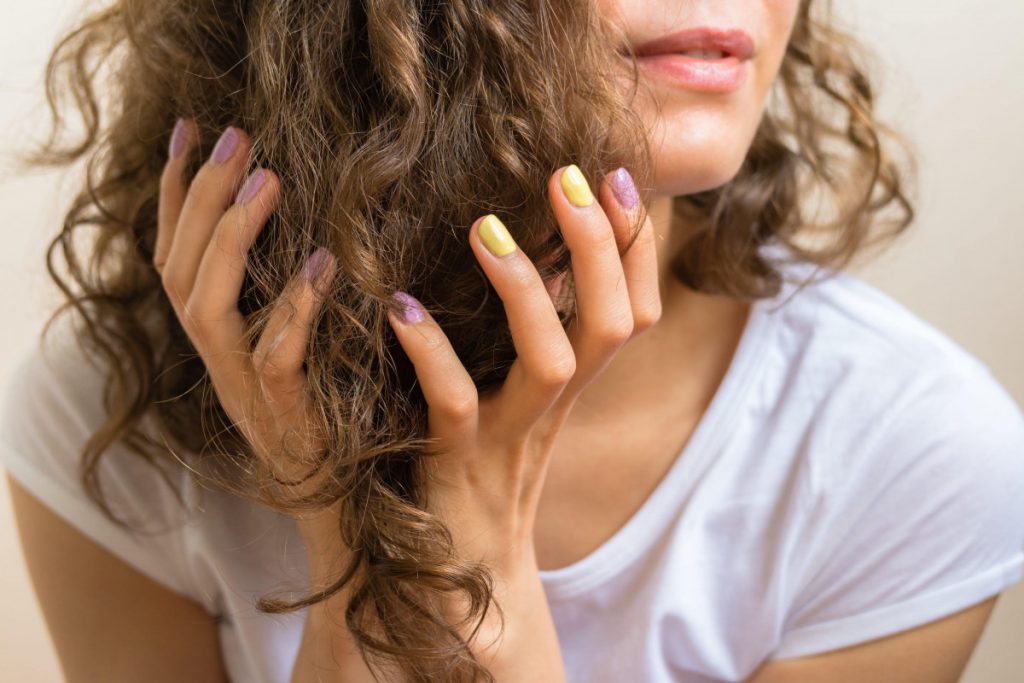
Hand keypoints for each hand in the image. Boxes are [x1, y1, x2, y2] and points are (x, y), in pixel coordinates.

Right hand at [153, 120, 338, 508]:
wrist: (351, 502)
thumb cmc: (339, 412)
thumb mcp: (305, 342)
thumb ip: (292, 291)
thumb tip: (313, 218)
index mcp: (218, 339)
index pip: (176, 255)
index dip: (175, 194)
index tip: (189, 130)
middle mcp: (217, 361)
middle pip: (180, 269)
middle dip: (200, 197)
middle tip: (233, 135)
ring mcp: (244, 390)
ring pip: (207, 307)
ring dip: (233, 239)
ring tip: (267, 179)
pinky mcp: (286, 415)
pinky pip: (276, 356)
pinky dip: (296, 307)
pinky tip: (322, 261)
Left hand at [381, 163, 661, 668]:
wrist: (457, 572)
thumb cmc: (476, 467)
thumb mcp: (513, 393)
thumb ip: (526, 331)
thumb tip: (527, 251)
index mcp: (571, 385)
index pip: (636, 310)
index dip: (637, 245)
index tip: (614, 174)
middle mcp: (554, 408)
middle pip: (616, 325)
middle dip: (602, 246)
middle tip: (566, 176)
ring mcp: (509, 437)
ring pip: (554, 362)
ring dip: (529, 290)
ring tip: (484, 230)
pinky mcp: (454, 463)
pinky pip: (456, 405)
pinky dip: (431, 353)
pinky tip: (399, 307)